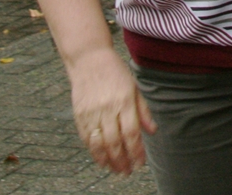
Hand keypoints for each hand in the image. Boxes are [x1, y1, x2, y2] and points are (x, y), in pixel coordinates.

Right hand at [67, 49, 155, 174]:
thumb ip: (143, 110)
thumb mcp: (134, 87)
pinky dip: (93, 151)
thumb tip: (153, 131)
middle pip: (115, 142)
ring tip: (115, 170)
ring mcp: (91, 112)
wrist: (89, 59)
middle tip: (127, 172)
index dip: (136, 151)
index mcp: (124, 101)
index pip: (131, 133)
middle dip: (122, 161)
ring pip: (99, 143)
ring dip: (107, 160)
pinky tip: (100, 160)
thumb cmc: (116, 72)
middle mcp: (107, 108)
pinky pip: (86, 138)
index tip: (140, 163)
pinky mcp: (79, 114)